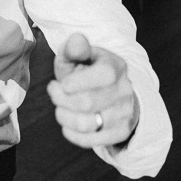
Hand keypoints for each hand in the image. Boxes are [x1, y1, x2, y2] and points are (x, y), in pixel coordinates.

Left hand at [47, 33, 139, 149]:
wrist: (113, 91)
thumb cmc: (87, 70)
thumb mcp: (80, 56)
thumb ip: (75, 48)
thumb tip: (77, 40)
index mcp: (115, 66)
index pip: (100, 76)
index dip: (72, 83)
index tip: (60, 83)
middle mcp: (125, 90)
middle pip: (86, 103)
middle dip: (61, 99)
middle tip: (55, 93)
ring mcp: (125, 113)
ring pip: (86, 124)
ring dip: (63, 117)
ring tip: (60, 108)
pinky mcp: (121, 132)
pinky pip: (89, 141)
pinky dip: (71, 133)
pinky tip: (68, 123)